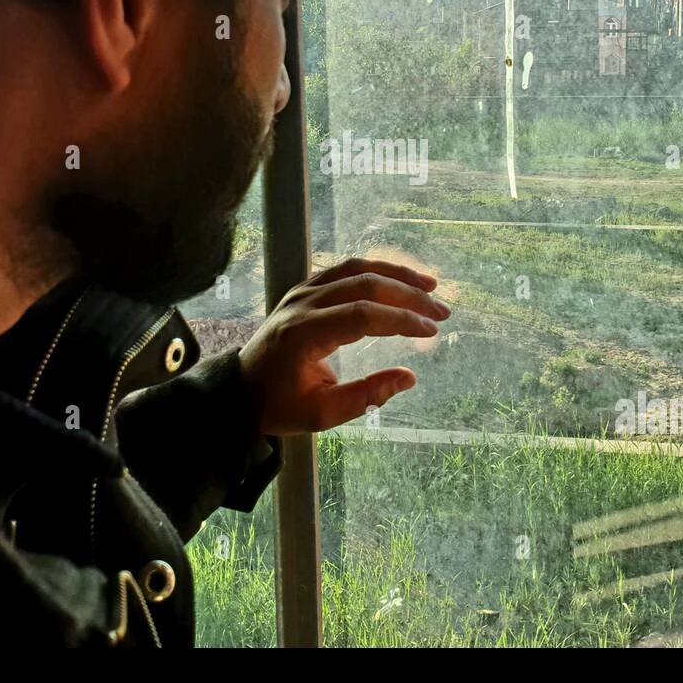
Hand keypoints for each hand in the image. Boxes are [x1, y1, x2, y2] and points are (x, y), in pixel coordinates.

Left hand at [238, 257, 449, 435]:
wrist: (241, 389)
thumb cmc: (280, 405)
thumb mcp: (322, 414)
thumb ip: (366, 396)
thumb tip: (409, 377)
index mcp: (303, 334)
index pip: (361, 315)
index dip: (400, 319)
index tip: (431, 330)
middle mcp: (301, 304)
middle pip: (363, 284)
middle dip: (408, 294)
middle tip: (441, 312)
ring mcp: (302, 291)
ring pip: (355, 268)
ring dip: (396, 274)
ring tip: (430, 286)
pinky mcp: (305, 288)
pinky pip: (344, 269)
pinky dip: (376, 270)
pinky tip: (400, 280)